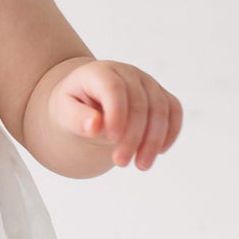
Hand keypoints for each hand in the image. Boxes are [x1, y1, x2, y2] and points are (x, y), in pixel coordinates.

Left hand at [47, 59, 182, 169]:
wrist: (85, 101)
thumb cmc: (73, 106)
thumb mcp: (64, 112)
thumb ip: (76, 118)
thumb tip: (95, 126)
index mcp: (100, 72)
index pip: (113, 88)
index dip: (116, 113)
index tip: (111, 139)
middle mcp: (127, 73)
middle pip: (140, 101)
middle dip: (133, 136)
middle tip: (121, 162)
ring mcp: (147, 82)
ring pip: (161, 107)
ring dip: (154, 139)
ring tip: (141, 165)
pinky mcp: (160, 95)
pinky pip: (174, 110)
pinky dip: (170, 132)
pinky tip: (159, 152)